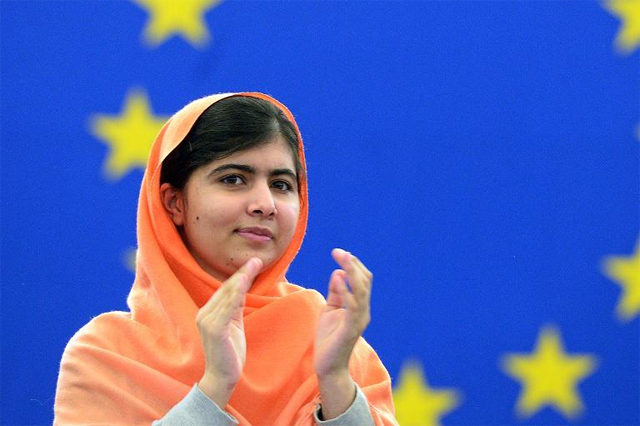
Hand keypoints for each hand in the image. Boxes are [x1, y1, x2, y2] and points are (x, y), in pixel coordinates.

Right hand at [197, 257, 261, 407]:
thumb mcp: (234, 323)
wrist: (223, 376)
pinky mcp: (214, 329)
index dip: (240, 275)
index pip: (225, 289)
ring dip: (242, 279)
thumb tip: (243, 287)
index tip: (253, 263)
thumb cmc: (230, 351)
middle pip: (226, 289)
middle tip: (257, 260)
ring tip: (254, 266)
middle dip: (242, 273)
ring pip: (228, 295)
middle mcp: (203, 314)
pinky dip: (236, 293)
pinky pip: (227, 308)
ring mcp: (207, 321)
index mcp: (207, 312)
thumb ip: (235, 306)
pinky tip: (245, 283)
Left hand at [314, 249, 371, 418]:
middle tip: (338, 251)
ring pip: (361, 291)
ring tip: (342, 258)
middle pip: (364, 282)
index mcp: (359, 306)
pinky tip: (338, 278)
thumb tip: (337, 272)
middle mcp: (363, 311)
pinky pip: (352, 307)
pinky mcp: (350, 329)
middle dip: (352, 264)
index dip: (353, 265)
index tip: (340, 252)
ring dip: (352, 272)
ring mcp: (359, 320)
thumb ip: (335, 292)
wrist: (328, 366)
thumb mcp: (330, 309)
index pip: (362, 280)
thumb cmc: (329, 338)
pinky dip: (346, 291)